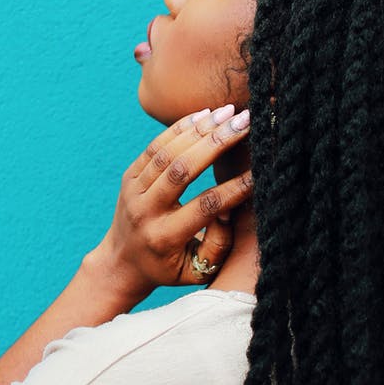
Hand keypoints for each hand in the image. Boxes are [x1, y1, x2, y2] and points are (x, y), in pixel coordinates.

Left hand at [89, 103, 252, 296]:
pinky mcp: (129, 176)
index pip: (205, 206)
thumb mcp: (196, 272)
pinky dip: (179, 127)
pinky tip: (205, 114)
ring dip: (200, 129)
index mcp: (164, 237)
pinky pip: (154, 146)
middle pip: (182, 170)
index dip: (236, 188)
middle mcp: (145, 211)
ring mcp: (133, 191)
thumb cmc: (169, 268)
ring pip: (167, 152)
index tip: (261, 170)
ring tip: (230, 112)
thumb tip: (230, 208)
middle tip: (246, 123)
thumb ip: (219, 245)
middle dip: (217, 143)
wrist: (121, 263)